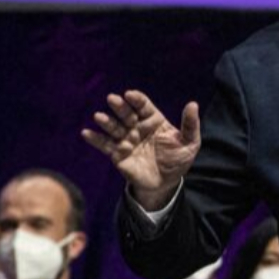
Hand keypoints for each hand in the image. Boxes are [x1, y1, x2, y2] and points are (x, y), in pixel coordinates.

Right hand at [81, 90, 200, 208]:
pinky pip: (104, 145)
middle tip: (112, 99)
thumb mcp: (190, 143)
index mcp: (154, 120)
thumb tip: (193, 104)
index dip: (137, 99)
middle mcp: (137, 127)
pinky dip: (95, 139)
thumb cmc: (178, 160)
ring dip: (106, 122)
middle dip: (120, 107)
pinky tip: (86, 133)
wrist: (166, 183)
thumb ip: (190, 124)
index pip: (143, 106)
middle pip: (127, 114)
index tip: (130, 95)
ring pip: (114, 128)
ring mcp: (126, 140)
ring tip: (99, 117)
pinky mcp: (118, 154)